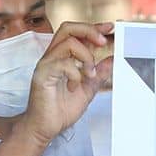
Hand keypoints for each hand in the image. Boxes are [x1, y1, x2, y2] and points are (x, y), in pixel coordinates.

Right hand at [15, 22, 113, 147]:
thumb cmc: (60, 109)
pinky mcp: (42, 75)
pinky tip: (74, 86)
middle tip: (104, 42)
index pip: (76, 32)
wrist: (45, 128)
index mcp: (62, 56)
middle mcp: (52, 56)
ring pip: (68, 43)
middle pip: (68, 28)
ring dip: (86, 57)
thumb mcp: (88, 88)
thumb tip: (113, 60)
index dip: (94, 27)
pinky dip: (75, 73)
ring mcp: (46, 64)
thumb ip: (99, 73)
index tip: (110, 27)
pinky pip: (63, 63)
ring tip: (89, 74)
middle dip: (89, 30)